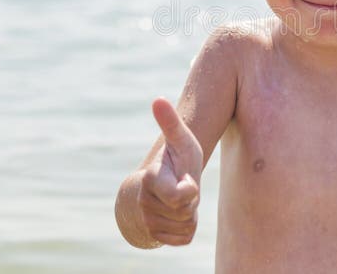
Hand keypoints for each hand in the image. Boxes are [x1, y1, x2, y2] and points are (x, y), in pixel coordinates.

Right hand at [138, 97, 203, 245]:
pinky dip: (186, 227)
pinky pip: (184, 238)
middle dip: (192, 199)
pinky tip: (178, 214)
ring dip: (189, 213)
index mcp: (151, 179)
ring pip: (186, 225)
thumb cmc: (174, 159)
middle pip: (186, 211)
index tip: (185, 178)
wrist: (158, 186)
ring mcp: (149, 222)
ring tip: (180, 198)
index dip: (190, 188)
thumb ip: (171, 122)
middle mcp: (145, 203)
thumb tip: (157, 98)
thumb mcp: (180, 139)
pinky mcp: (156, 237)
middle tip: (183, 185)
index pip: (181, 196)